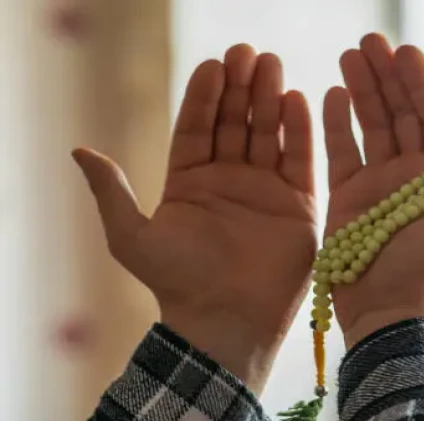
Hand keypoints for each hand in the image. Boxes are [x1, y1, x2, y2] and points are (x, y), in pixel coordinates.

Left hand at [74, 44, 316, 392]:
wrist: (226, 321)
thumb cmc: (178, 282)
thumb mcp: (132, 237)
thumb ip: (112, 192)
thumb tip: (80, 150)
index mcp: (191, 182)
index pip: (197, 127)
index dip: (205, 96)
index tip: (212, 65)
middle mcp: (229, 180)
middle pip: (235, 123)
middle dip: (240, 87)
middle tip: (247, 53)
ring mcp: (265, 190)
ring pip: (267, 134)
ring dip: (269, 98)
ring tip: (271, 64)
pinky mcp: (297, 205)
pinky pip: (299, 160)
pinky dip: (299, 131)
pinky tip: (297, 100)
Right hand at [323, 34, 423, 347]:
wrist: (391, 319)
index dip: (422, 85)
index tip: (405, 53)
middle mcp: (413, 176)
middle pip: (402, 115)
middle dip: (387, 78)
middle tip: (368, 44)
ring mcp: (379, 186)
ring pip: (372, 127)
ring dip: (362, 92)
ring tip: (348, 58)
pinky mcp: (348, 199)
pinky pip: (342, 153)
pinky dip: (337, 124)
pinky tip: (330, 95)